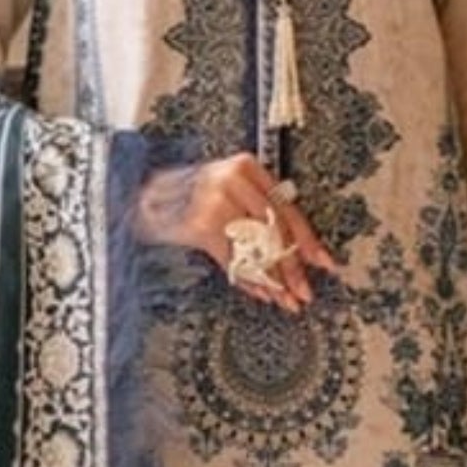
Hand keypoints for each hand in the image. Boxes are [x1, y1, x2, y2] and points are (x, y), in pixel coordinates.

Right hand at [136, 154, 349, 309]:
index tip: (323, 262)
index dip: (306, 239)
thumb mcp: (228, 190)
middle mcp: (232, 181)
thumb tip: (297, 251)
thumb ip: (258, 210)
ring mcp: (214, 202)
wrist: (142, 196)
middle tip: (304, 291)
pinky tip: (260, 293)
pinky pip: (232, 260)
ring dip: (271, 280)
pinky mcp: (199, 225)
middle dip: (291, 267)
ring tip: (285, 299)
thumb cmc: (191, 195)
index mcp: (246, 167)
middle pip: (274, 231)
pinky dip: (247, 280)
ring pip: (255, 249)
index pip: (285, 208)